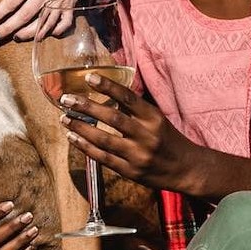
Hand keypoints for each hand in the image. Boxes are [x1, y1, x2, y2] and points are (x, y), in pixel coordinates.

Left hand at [0, 0, 91, 41]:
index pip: (11, 1)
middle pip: (24, 15)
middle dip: (8, 28)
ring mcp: (59, 0)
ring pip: (43, 22)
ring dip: (29, 33)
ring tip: (16, 38)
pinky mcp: (70, 4)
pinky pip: (64, 22)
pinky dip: (56, 30)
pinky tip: (45, 34)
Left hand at [59, 73, 204, 193]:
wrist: (186, 169)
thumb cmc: (168, 139)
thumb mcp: (157, 119)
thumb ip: (135, 109)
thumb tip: (107, 92)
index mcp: (154, 118)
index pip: (128, 98)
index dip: (108, 86)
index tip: (89, 77)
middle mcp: (146, 136)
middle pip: (112, 118)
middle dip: (86, 107)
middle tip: (67, 99)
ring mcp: (138, 155)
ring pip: (104, 140)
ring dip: (81, 128)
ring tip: (65, 118)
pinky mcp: (130, 171)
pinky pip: (103, 158)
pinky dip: (86, 147)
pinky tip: (73, 138)